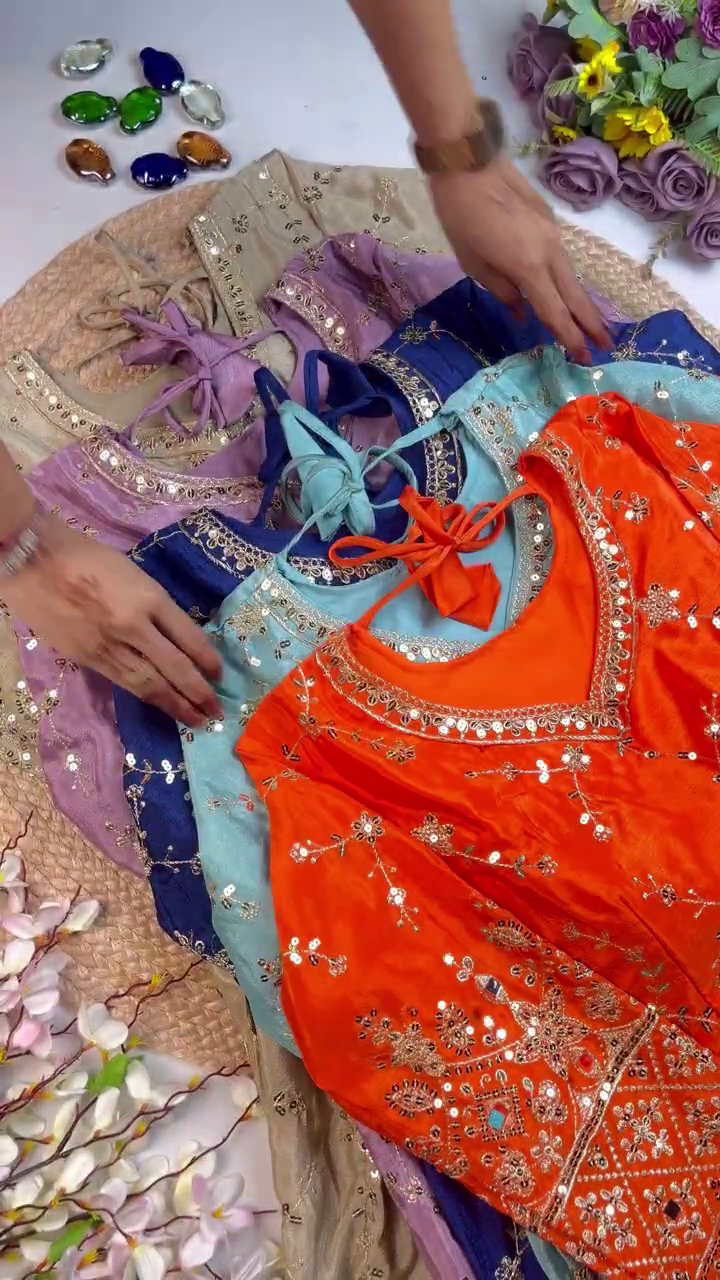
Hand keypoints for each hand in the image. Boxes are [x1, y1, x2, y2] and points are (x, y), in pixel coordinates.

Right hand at [2, 518, 221, 726]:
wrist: (35, 561)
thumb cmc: (86, 557)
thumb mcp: (133, 574)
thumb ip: (154, 605)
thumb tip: (176, 637)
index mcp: (149, 597)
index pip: (189, 637)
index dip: (208, 660)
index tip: (220, 675)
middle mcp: (133, 625)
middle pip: (175, 668)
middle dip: (199, 693)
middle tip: (217, 711)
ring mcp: (108, 645)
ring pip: (150, 684)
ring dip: (176, 705)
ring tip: (196, 720)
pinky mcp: (86, 658)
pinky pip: (124, 682)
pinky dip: (146, 697)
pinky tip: (161, 706)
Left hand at [429, 157, 610, 361]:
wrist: (470, 163)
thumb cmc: (462, 216)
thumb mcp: (474, 263)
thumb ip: (503, 291)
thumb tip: (523, 313)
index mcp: (529, 267)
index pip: (554, 311)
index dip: (569, 337)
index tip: (584, 358)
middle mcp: (550, 252)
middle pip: (574, 295)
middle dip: (590, 323)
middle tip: (605, 347)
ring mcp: (553, 234)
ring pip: (570, 276)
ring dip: (580, 302)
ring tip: (589, 325)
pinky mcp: (550, 221)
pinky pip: (561, 258)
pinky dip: (565, 279)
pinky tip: (563, 291)